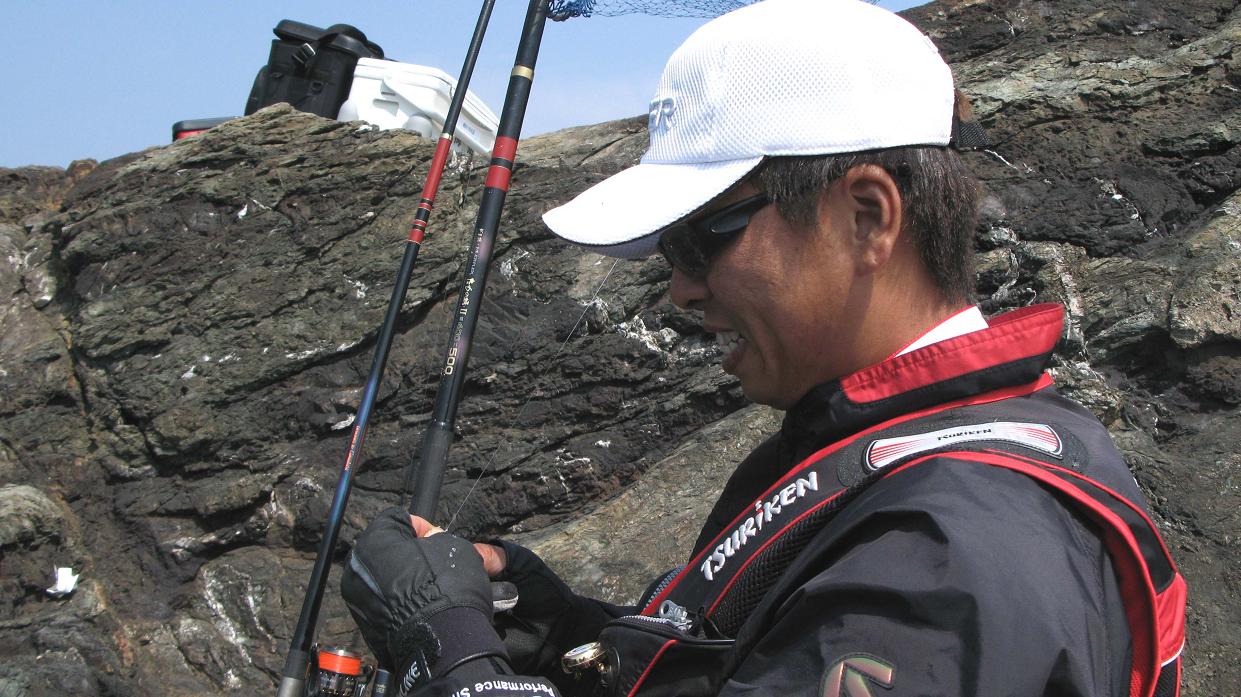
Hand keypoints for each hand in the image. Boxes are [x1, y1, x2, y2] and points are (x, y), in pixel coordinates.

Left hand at [341, 507, 508, 691]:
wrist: (440, 640)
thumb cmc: (443, 588)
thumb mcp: (456, 548)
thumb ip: (445, 541)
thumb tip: (454, 546)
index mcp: (373, 541)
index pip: (398, 519)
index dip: (425, 527)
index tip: (440, 539)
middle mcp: (358, 570)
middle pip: (390, 552)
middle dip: (417, 555)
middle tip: (440, 564)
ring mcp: (360, 602)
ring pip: (388, 580)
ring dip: (410, 580)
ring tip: (437, 588)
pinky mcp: (368, 628)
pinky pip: (387, 605)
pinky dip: (404, 603)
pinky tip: (426, 606)